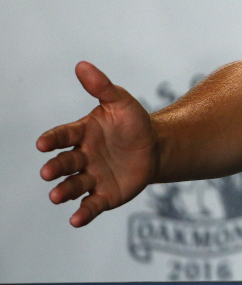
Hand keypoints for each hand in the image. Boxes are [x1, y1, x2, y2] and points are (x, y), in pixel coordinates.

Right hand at [37, 61, 159, 226]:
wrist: (156, 147)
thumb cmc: (133, 123)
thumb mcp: (121, 102)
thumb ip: (102, 87)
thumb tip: (81, 65)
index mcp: (82, 134)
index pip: (63, 136)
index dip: (52, 140)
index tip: (42, 144)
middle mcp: (81, 157)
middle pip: (64, 163)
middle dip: (55, 168)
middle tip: (47, 172)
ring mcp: (91, 177)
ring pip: (73, 186)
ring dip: (63, 191)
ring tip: (55, 196)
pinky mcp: (104, 195)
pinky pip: (91, 205)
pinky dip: (83, 213)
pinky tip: (76, 220)